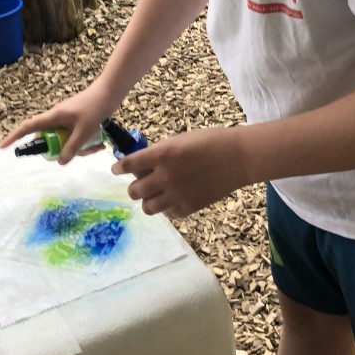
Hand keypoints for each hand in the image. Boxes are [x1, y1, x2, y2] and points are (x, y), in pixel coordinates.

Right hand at [0, 82, 119, 161]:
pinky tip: (100, 143)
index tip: (3, 147)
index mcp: (53, 117)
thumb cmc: (95, 107)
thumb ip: (72, 147)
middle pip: (51, 140)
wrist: (111, 91)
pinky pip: (74, 137)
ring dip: (80, 147)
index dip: (14, 137)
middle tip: (85, 151)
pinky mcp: (76, 121)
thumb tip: (59, 161)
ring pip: (65, 141)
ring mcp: (66, 120)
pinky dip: (85, 142)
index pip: (28, 127)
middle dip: (65, 150)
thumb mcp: (84, 131)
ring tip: (97, 146)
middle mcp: (57, 118)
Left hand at [111, 127, 248, 217]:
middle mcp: (165, 176)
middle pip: (134, 191)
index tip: (116, 169)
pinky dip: (166, 208)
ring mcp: (176, 194)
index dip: (118, 168)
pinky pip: (167, 214)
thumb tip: (144, 165)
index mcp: (162, 154)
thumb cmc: (210, 141)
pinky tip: (172, 199)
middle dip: (134, 186)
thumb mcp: (180, 140)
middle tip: (140, 182)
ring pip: (147, 207)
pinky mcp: (188, 207)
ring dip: (147, 200)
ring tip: (155, 194)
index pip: (129, 165)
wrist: (238, 158)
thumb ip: (161, 153)